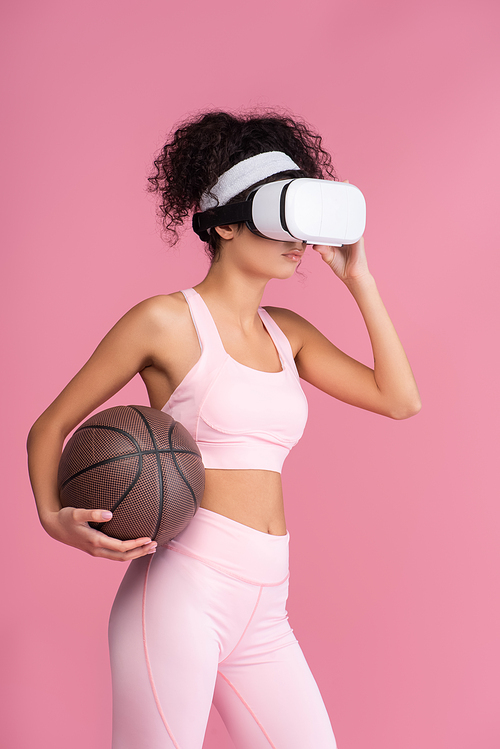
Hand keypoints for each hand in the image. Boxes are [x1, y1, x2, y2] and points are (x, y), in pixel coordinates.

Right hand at [42, 507, 156, 560]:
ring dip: (135, 554)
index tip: (149, 538)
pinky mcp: (95, 549)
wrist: (53, 527)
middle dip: (140, 552)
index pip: (120, 547)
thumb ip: (92, 512)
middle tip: (155, 545)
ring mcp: (96, 551)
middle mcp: (96, 549)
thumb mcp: (76, 513)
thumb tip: (110, 514)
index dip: (136, 544)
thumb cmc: (65, 517)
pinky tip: (134, 547)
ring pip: (119, 558)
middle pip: (123, 557)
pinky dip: (127, 553)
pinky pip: (114, 554)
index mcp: (94, 541)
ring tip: (150, 548)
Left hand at [311, 179, 370, 283]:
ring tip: (346, 187)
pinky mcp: (358, 237)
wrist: (353, 276)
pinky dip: (354, 216)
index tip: (327, 192)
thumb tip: (314, 245)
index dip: (332, 205)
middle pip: (344, 212)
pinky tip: (352, 207)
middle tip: (341, 182)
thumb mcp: (328, 256)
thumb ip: (322, 250)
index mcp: (337, 235)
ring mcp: (353, 233)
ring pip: (350, 215)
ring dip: (349, 202)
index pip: (334, 217)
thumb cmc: (341, 266)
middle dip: (343, 196)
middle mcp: (346, 231)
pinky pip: (356, 224)